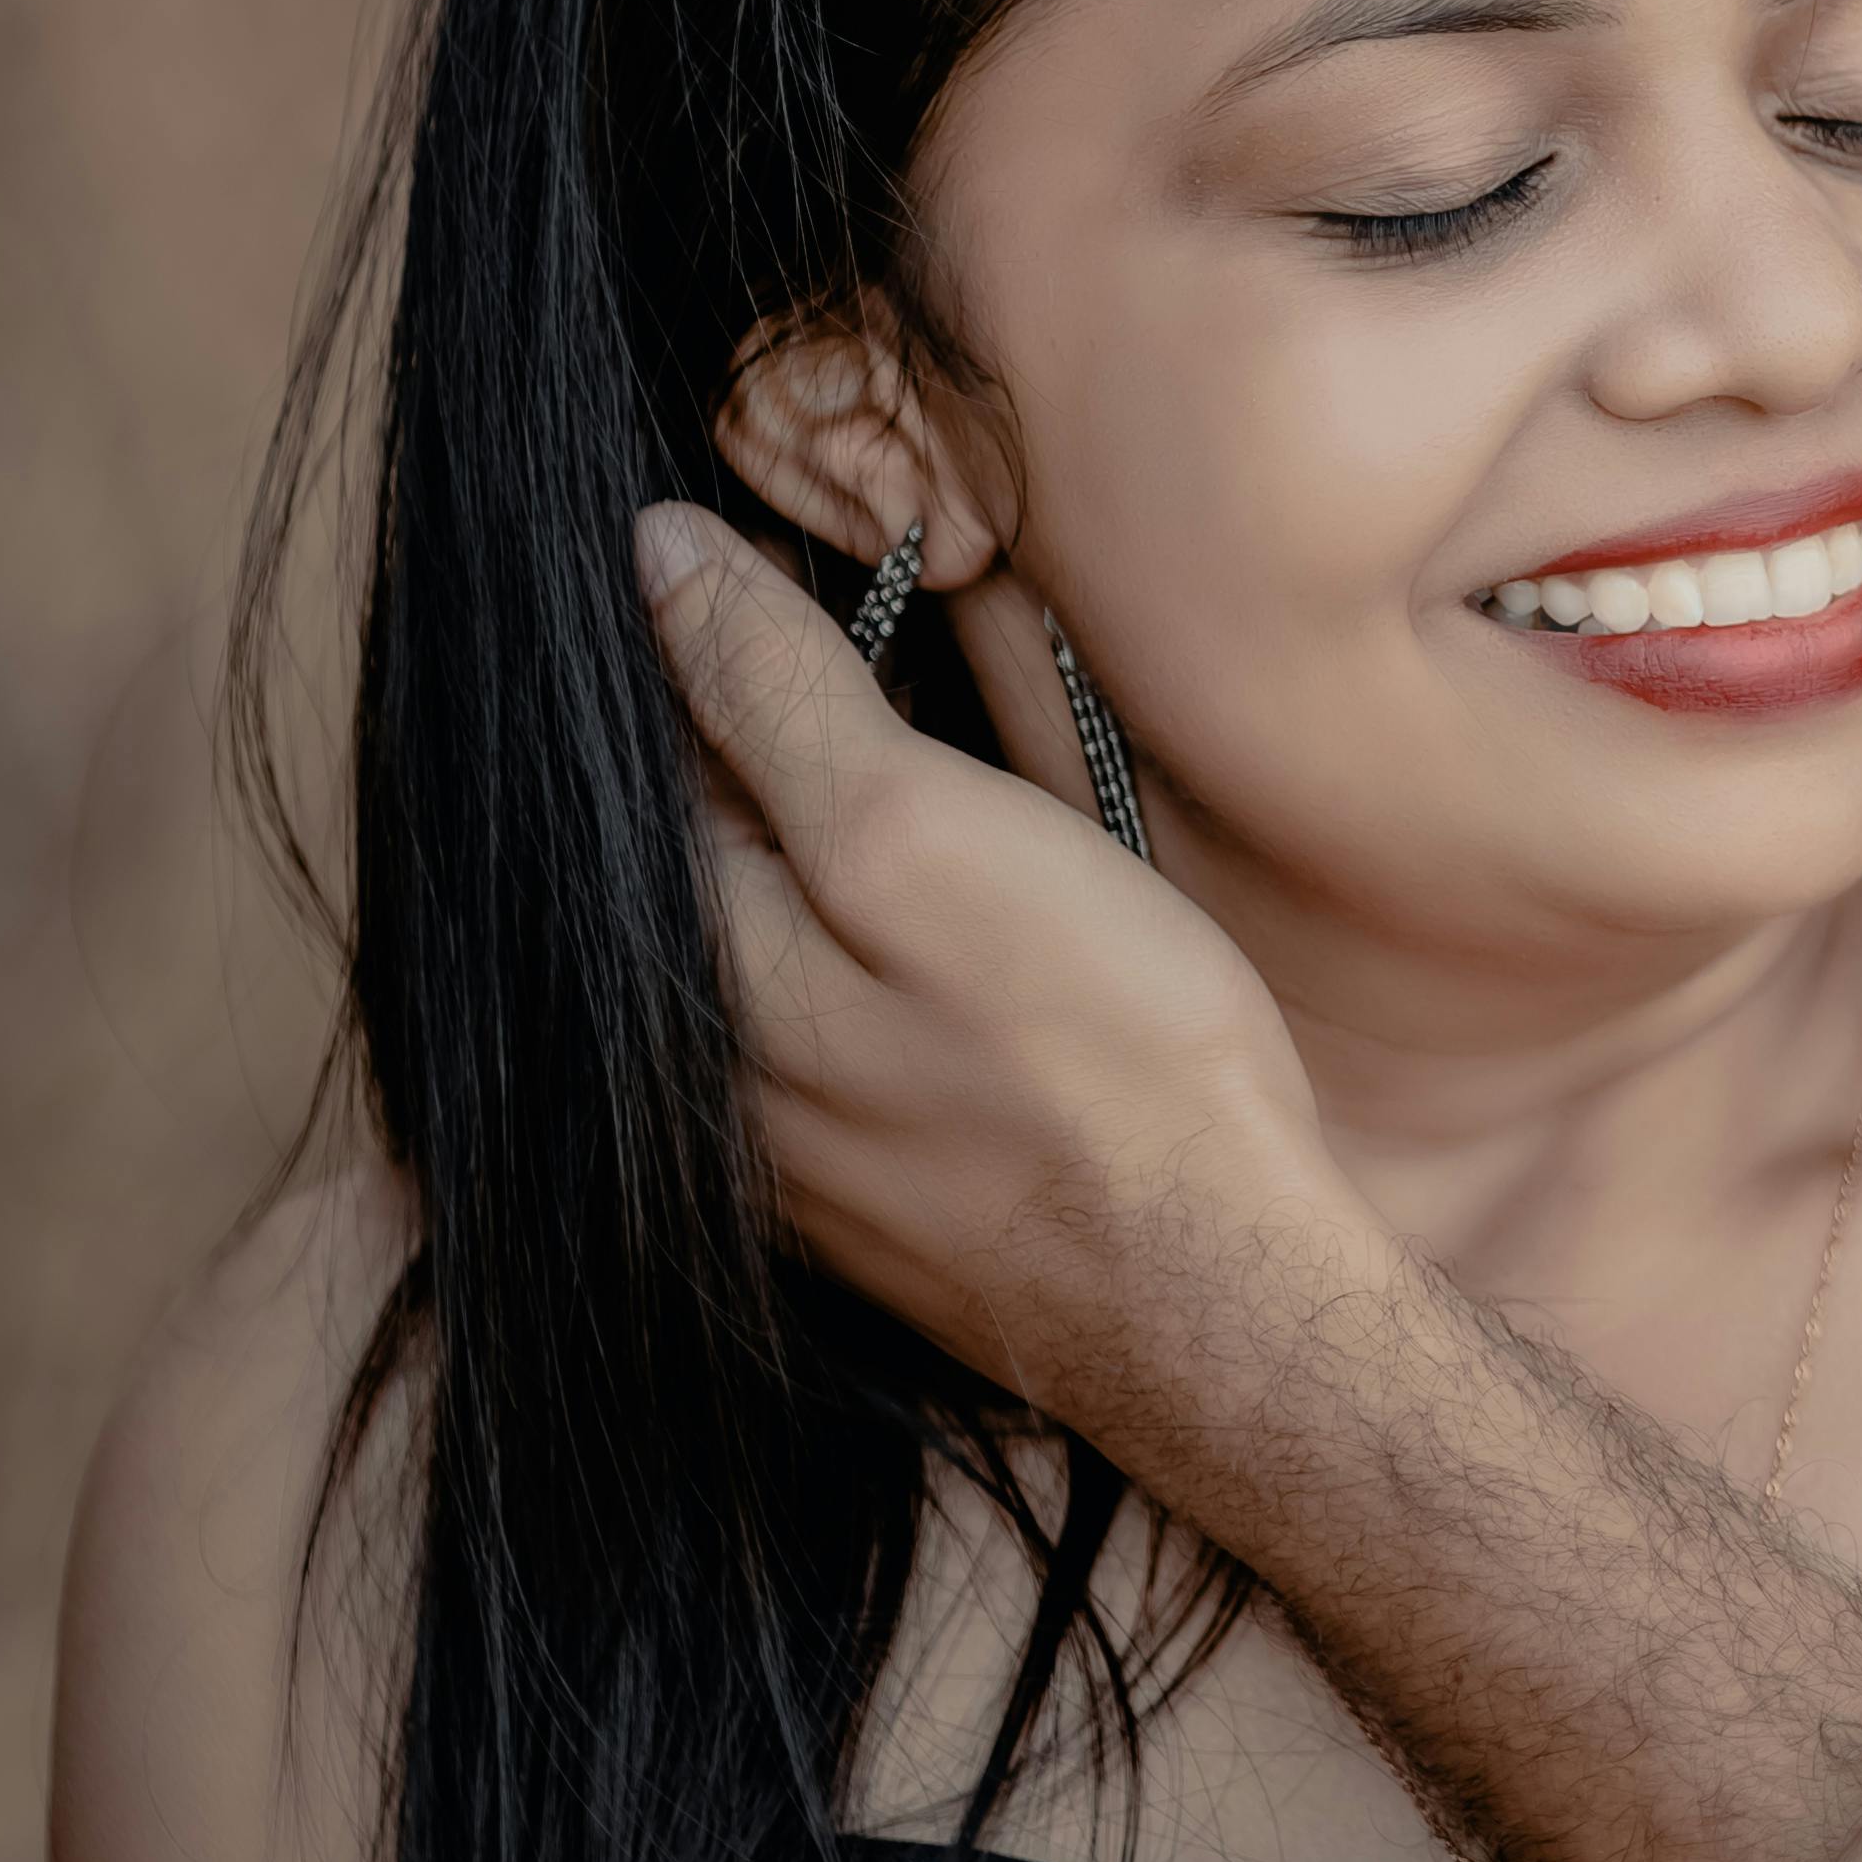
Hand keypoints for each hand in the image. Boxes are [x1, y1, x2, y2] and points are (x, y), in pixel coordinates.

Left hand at [634, 500, 1357, 1426]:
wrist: (1222, 1305)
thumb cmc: (1100, 1061)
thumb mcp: (925, 837)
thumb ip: (777, 697)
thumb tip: (658, 556)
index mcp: (685, 969)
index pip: (638, 755)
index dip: (711, 639)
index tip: (781, 565)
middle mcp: (692, 1076)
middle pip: (689, 860)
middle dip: (751, 755)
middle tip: (863, 670)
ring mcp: (771, 1161)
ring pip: (753, 955)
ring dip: (806, 869)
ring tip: (922, 817)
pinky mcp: (856, 1212)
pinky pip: (812, 1047)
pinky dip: (855, 975)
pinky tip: (953, 967)